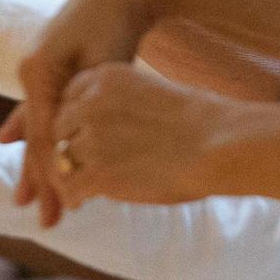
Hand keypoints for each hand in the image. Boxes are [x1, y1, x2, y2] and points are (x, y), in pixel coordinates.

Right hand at [6, 0, 160, 226]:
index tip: (58, 210)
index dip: (50, 176)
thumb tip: (72, 145)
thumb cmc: (120, 21)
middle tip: (47, 221)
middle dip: (41, 179)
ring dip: (36, 161)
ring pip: (38, 125)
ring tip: (26, 199)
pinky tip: (7, 142)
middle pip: (35, 137)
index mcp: (40, 72)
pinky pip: (41, 107)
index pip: (41, 138)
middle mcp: (32, 71)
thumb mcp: (107, 63)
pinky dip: (29, 128)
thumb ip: (89, 103)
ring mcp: (39, 68)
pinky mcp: (53, 64)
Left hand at [50, 64, 229, 208]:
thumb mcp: (153, 92)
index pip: (69, 97)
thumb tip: (110, 125)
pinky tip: (81, 202)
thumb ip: (121, 104)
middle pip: (59, 129)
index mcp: (106, 77)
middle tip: (74, 165)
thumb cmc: (201, 120)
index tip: (81, 134)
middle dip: (68, 147)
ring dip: (68, 174)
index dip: (74, 119)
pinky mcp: (99, 173)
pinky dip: (74, 197)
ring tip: (75, 188)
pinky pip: (70, 188)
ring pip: (60, 160)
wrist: (220, 144)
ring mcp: (93, 138)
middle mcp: (92, 103)